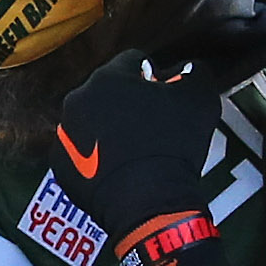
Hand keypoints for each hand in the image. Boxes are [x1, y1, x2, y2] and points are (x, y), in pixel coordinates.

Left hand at [26, 21, 265, 265]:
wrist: (151, 206)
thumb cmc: (177, 148)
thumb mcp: (199, 101)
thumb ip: (197, 73)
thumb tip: (202, 59)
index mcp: (107, 76)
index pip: (134, 63)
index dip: (156, 76)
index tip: (170, 90)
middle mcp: (76, 101)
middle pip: (109, 92)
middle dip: (131, 101)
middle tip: (157, 120)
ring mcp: (66, 137)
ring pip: (97, 123)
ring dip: (116, 129)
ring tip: (144, 147)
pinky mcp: (63, 169)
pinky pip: (88, 153)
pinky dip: (103, 157)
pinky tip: (127, 168)